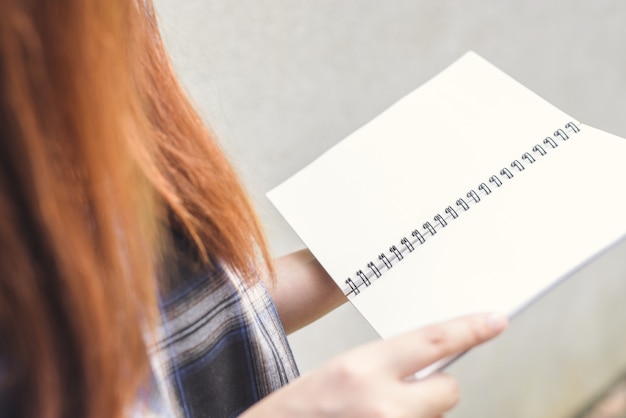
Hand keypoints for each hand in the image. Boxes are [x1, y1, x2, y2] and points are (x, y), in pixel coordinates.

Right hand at [242, 312, 506, 417]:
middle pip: (448, 390)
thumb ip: (382, 367)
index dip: (469, 329)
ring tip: (375, 414)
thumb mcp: (337, 374)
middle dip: (437, 390)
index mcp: (361, 368)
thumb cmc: (294, 413)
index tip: (494, 321)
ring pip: (434, 417)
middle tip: (407, 394)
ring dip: (416, 415)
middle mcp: (382, 403)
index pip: (432, 341)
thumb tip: (425, 367)